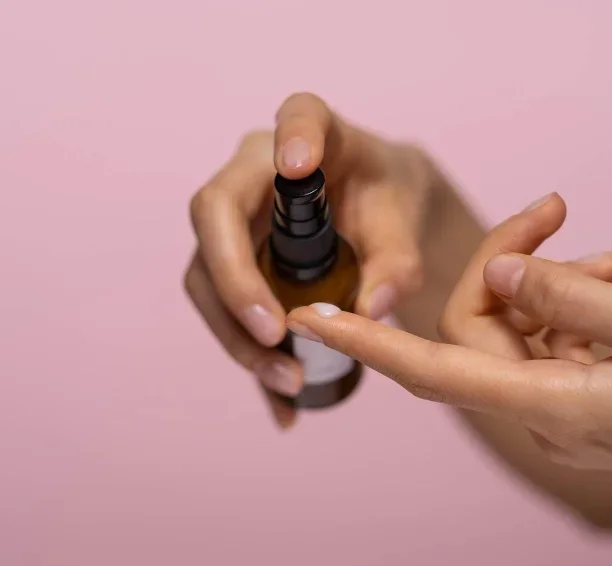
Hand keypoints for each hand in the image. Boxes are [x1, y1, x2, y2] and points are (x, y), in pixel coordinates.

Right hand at [184, 93, 435, 427]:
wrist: (376, 213)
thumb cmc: (389, 202)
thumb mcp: (406, 226)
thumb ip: (398, 263)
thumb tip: (370, 309)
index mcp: (315, 133)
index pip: (298, 116)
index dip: (291, 136)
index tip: (296, 163)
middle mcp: (256, 168)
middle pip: (215, 216)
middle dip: (237, 282)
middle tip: (276, 336)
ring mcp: (234, 215)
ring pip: (204, 273)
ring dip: (236, 335)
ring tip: (289, 381)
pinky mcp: (229, 259)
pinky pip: (222, 309)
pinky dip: (249, 357)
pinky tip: (282, 404)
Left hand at [286, 196, 611, 524]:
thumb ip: (571, 296)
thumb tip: (501, 270)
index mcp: (551, 403)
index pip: (433, 368)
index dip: (366, 342)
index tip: (310, 316)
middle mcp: (541, 411)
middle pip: (482, 323)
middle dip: (511, 260)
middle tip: (562, 212)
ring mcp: (561, 406)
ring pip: (520, 325)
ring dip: (557, 282)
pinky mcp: (581, 396)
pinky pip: (551, 339)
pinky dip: (575, 304)